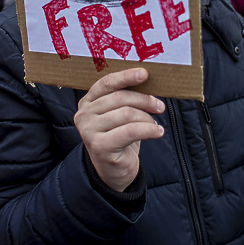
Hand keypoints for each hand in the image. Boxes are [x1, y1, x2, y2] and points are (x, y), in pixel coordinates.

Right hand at [74, 68, 164, 191]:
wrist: (114, 170)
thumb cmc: (119, 137)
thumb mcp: (120, 114)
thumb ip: (125, 97)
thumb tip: (146, 80)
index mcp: (88, 101)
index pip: (106, 83)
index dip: (126, 77)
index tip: (144, 74)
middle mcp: (84, 114)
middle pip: (120, 98)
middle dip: (144, 100)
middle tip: (159, 106)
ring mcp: (89, 131)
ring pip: (127, 114)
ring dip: (147, 118)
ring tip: (155, 124)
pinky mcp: (100, 146)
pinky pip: (131, 131)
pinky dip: (149, 130)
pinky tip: (158, 132)